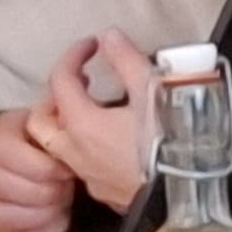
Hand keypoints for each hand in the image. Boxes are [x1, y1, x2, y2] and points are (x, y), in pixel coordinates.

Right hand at [0, 99, 77, 231]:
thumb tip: (80, 81)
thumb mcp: (72, 123)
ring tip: (64, 202)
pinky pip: (6, 231)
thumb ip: (68, 110)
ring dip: (40, 210)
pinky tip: (59, 220)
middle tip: (67, 187)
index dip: (38, 163)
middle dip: (41, 190)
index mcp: (6, 132)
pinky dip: (38, 230)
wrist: (73, 170)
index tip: (68, 169)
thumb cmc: (72, 144)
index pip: (2, 146)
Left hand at [24, 31, 155, 212]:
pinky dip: (89, 150)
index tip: (92, 45)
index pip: (61, 80)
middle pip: (41, 120)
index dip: (73, 56)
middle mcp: (76, 152)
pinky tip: (114, 144)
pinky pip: (84, 168)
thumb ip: (128, 61)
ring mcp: (89, 176)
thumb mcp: (154, 90)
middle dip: (54, 96)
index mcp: (83, 123)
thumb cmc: (173, 143)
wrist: (191, 192)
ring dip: (68, 126)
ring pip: (58, 148)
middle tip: (78, 83)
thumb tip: (112, 39)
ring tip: (92, 113)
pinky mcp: (107, 192)